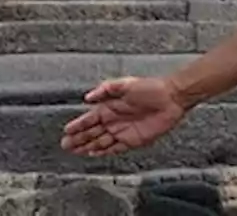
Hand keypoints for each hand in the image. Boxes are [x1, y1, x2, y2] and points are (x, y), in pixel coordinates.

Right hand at [60, 76, 188, 156]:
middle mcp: (114, 120)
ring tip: (74, 150)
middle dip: (78, 138)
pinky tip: (93, 153)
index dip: (77, 125)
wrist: (171, 98)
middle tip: (65, 145)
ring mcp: (122, 131)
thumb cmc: (150, 88)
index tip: (66, 131)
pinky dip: (103, 152)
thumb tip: (88, 97)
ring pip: (100, 142)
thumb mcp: (126, 84)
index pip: (89, 119)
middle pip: (92, 132)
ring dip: (87, 146)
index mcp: (110, 106)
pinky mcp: (132, 140)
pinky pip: (114, 148)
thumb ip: (106, 89)